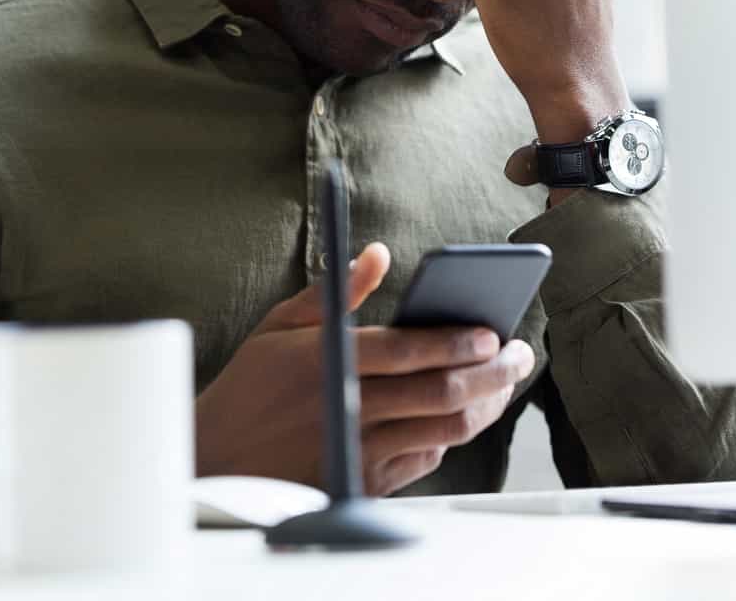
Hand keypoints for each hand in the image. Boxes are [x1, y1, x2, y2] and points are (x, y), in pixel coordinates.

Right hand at [194, 242, 536, 494]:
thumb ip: (335, 291)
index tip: (492, 332)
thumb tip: (378, 253)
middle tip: (520, 355)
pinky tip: (461, 414)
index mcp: (327, 360)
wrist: (215, 459)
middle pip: (441, 391)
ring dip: (485, 405)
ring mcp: (357, 449)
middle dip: (493, 372)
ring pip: (444, 429)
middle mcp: (347, 407)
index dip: (458, 341)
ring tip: (503, 384)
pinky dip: (451, 436)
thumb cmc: (250, 386)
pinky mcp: (363, 482)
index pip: (409, 350)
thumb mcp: (279, 327)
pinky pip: (425, 460)